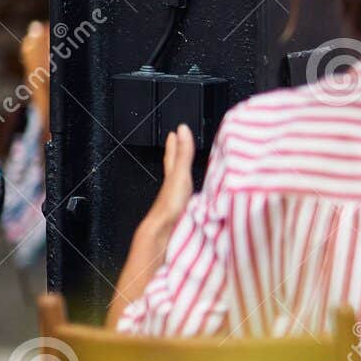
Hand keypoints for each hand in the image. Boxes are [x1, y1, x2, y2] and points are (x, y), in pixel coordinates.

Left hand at [139, 124, 195, 243]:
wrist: (163, 231)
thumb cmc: (170, 205)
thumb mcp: (180, 175)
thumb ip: (183, 154)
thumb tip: (182, 129)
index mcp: (172, 177)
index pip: (173, 156)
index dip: (174, 144)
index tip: (175, 132)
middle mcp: (173, 187)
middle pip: (173, 167)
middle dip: (176, 155)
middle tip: (178, 143)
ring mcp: (177, 200)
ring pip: (179, 182)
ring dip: (184, 173)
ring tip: (189, 168)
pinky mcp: (183, 212)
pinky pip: (189, 196)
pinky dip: (192, 191)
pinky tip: (198, 195)